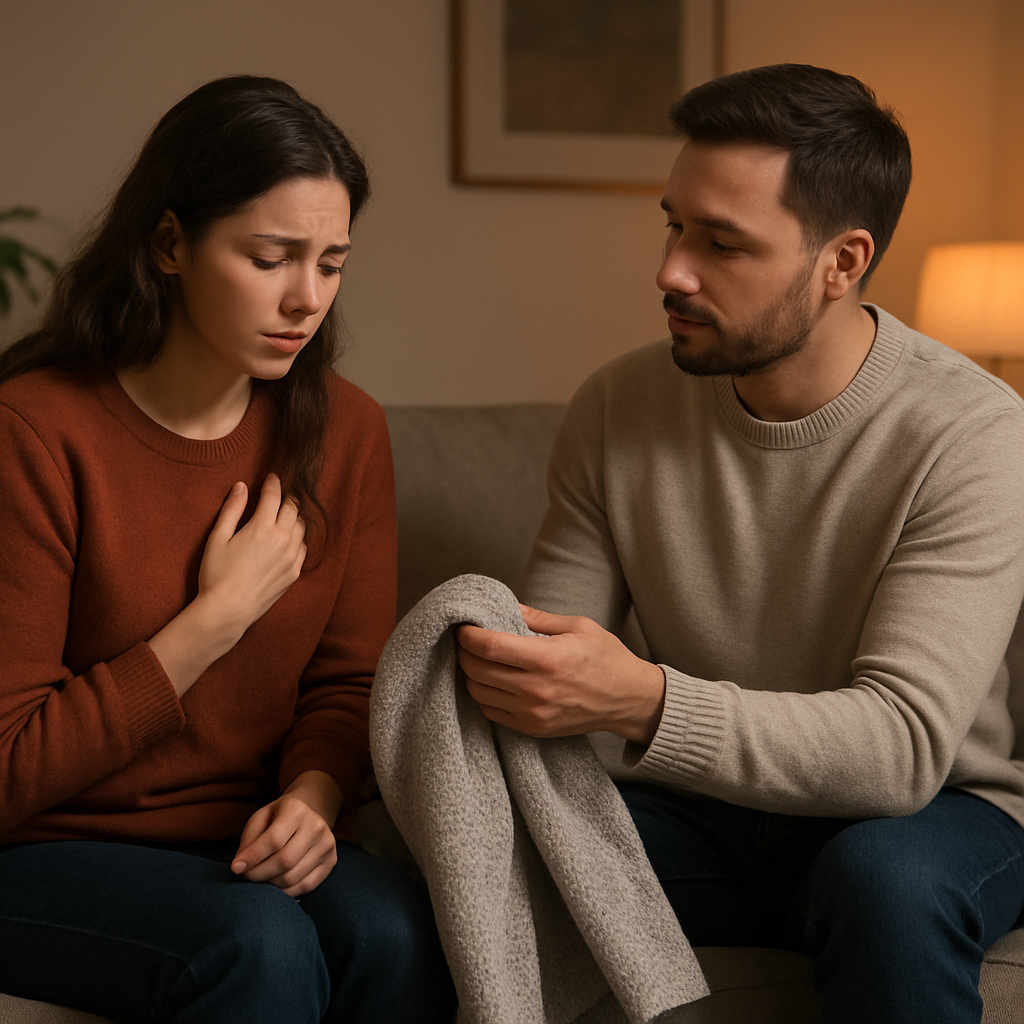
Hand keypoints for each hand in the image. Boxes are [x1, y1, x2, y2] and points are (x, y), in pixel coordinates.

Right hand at [197, 473, 306, 638]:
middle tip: (280, 493)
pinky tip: (287, 538)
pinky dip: (297, 538)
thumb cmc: (217, 574)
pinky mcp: (294, 573)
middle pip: (293, 508)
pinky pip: (303, 547)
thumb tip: (242, 486)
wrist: (229, 610)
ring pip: (301, 527)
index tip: (272, 477)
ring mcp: (292, 558)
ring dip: (294, 517)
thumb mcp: (217, 538)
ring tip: (284, 514)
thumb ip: (232, 509)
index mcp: (262, 528)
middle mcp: (282, 540)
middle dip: (286, 497)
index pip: (274, 496)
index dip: (273, 483)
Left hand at [231, 770, 342, 896]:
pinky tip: (275, 885)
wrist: (309, 812)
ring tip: (260, 879)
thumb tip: (240, 867)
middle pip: (285, 861)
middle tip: (246, 876)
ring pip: (293, 876)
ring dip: (270, 885)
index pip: (274, 840)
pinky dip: (286, 892)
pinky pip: (306, 886)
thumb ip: (249, 839)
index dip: (252, 857)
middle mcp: (316, 825)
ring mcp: (327, 844)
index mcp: (297, 809)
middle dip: (259, 874)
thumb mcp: (261, 817)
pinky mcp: (331, 861)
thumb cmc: (278, 817)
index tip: (235, 868)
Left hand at [456, 605, 665, 742]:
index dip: (469, 635)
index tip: (464, 626)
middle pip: (478, 670)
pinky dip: (484, 694)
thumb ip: (538, 617)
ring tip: (479, 659)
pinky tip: (493, 680)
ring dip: (472, 673)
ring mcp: (534, 713)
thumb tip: (507, 606)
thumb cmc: (607, 658)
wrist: (629, 700)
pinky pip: (491, 712)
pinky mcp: (533, 728)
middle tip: (466, 640)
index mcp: (549, 658)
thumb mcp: (579, 626)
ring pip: (479, 692)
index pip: (491, 647)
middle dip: (464, 652)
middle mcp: (538, 689)